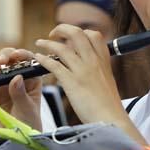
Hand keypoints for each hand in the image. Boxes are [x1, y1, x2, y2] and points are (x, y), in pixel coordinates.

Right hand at [0, 48, 43, 130]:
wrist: (14, 141)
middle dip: (4, 56)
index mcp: (29, 80)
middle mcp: (13, 79)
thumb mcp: (27, 109)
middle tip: (2, 62)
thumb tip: (16, 77)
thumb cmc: (27, 124)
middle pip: (8, 60)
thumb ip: (20, 94)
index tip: (16, 55)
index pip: (26, 61)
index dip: (21, 55)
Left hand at [34, 25, 144, 142]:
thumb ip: (99, 72)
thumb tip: (92, 70)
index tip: (71, 37)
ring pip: (62, 47)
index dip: (81, 32)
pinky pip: (54, 64)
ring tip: (39, 43)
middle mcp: (93, 62)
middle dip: (62, 29)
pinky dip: (43, 59)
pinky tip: (38, 58)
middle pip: (77, 33)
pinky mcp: (72, 82)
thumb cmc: (109, 106)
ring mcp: (82, 71)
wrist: (111, 120)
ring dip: (47, 42)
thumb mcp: (108, 82)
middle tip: (54, 34)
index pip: (94, 35)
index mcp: (104, 61)